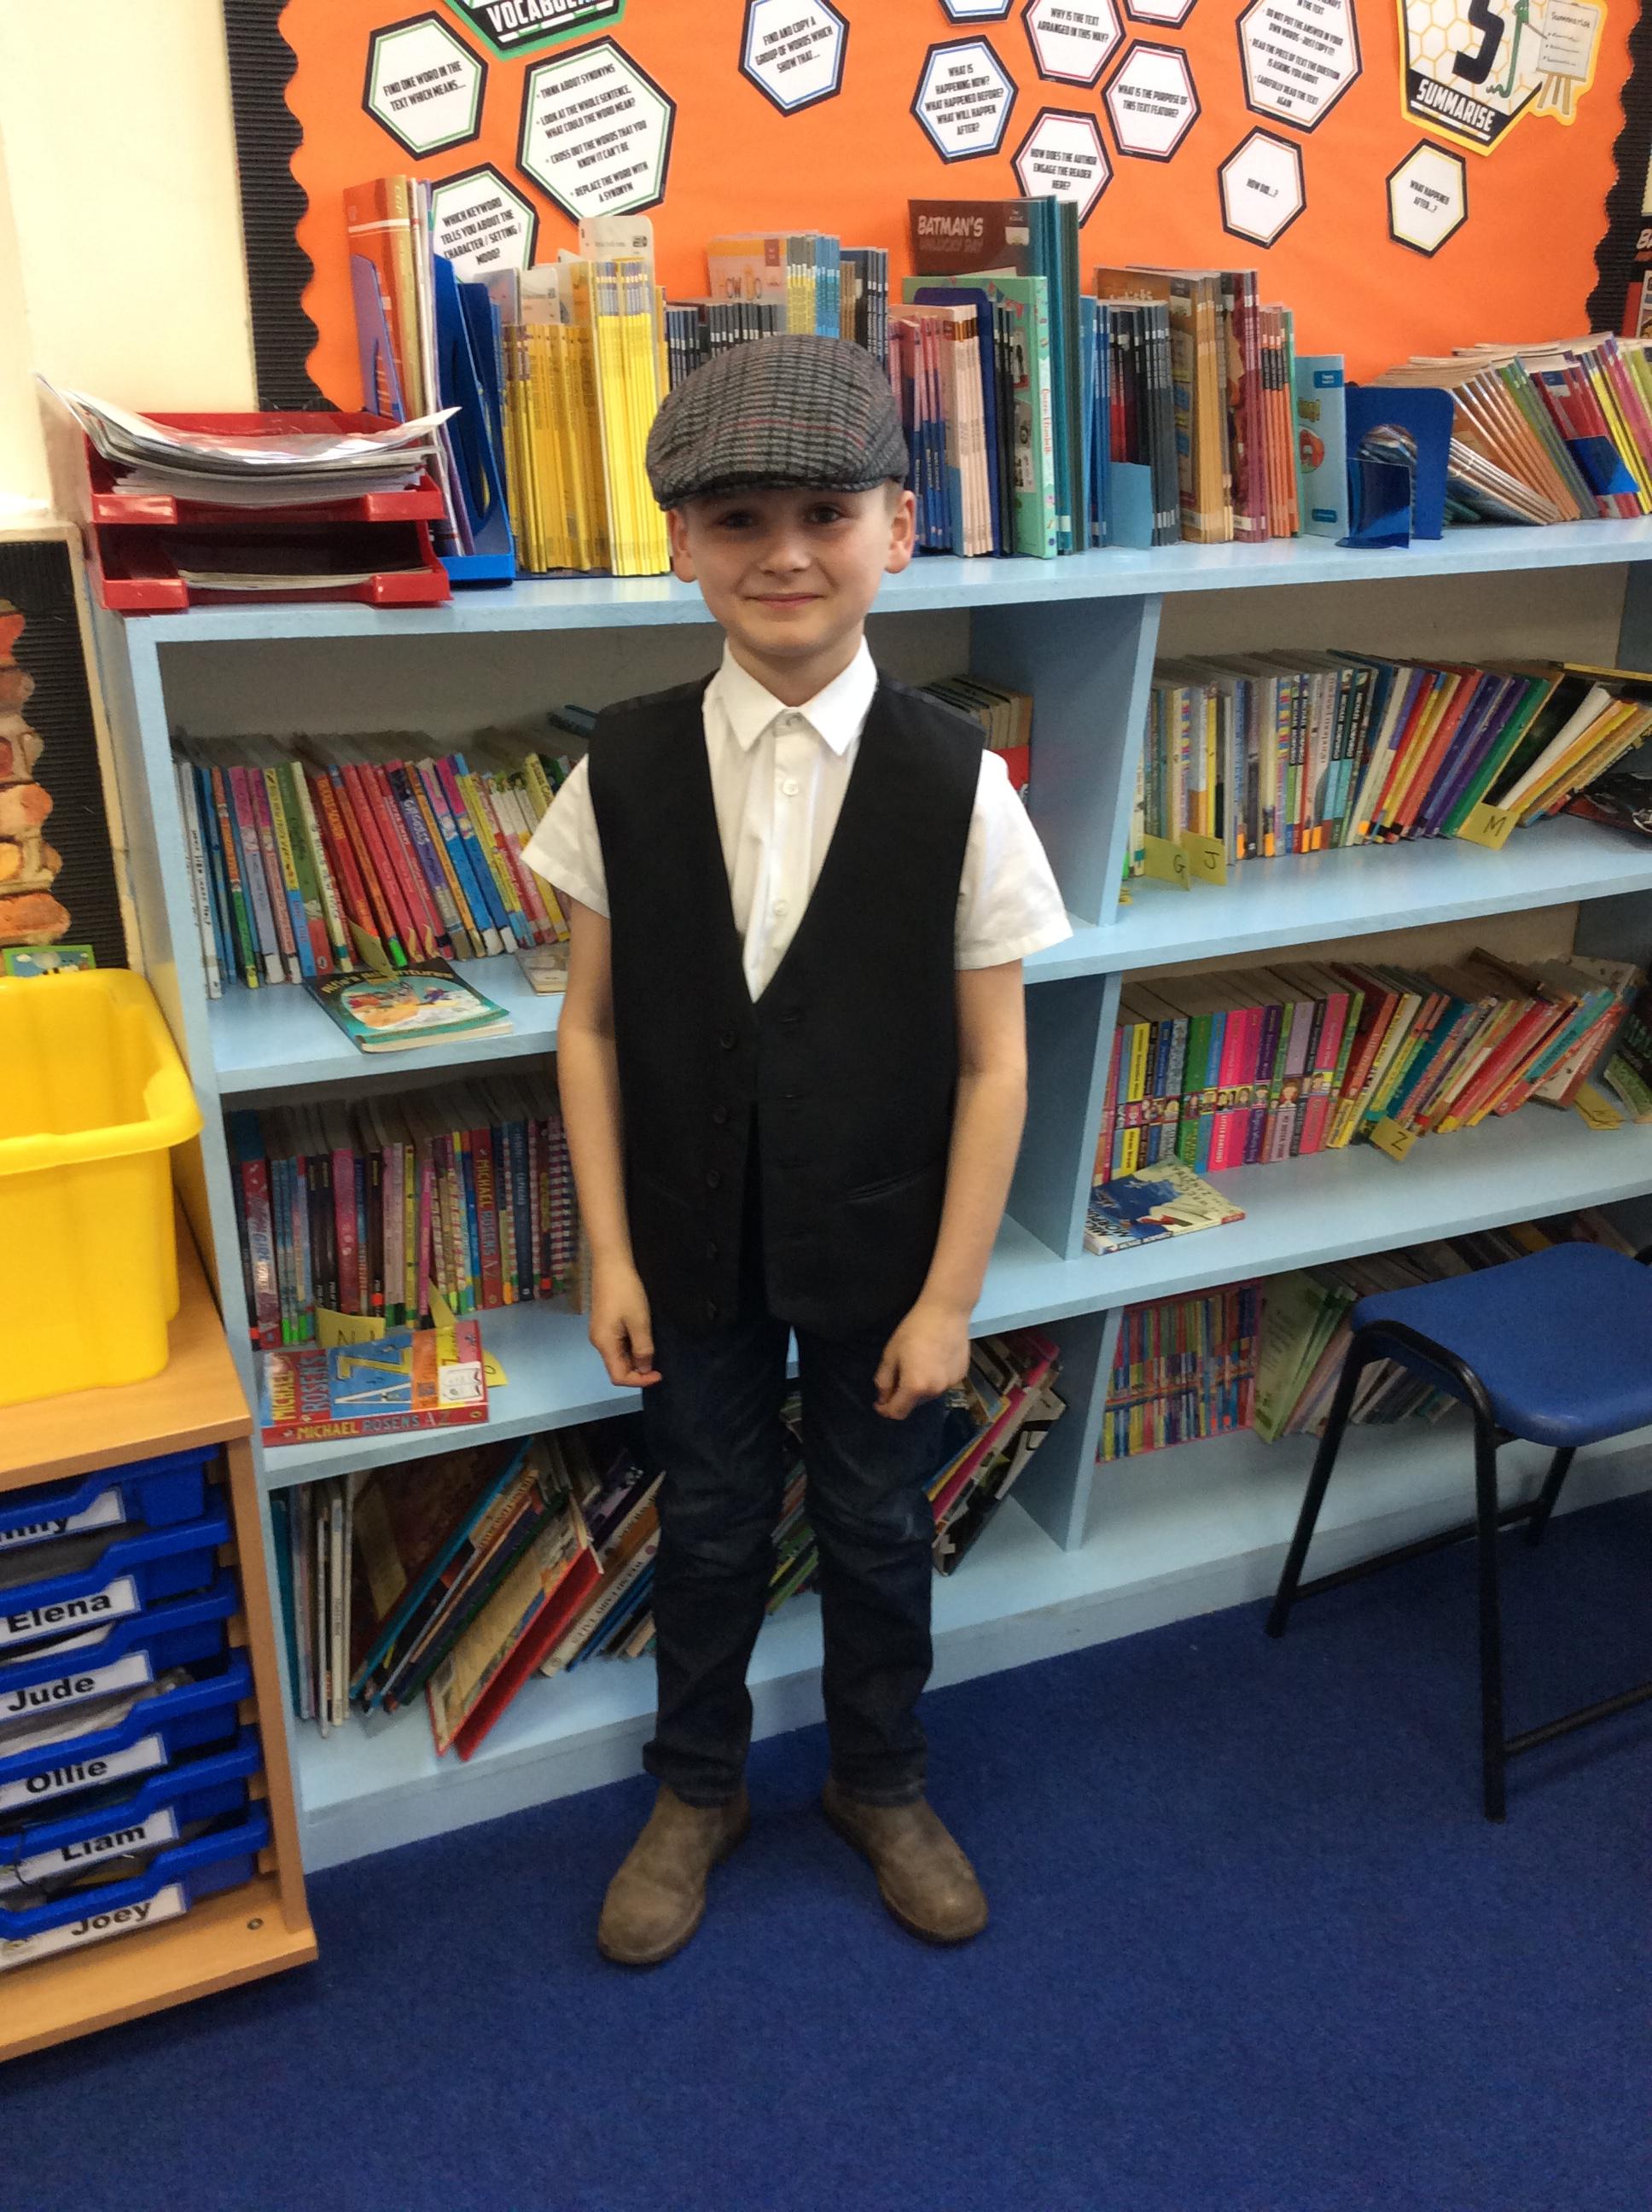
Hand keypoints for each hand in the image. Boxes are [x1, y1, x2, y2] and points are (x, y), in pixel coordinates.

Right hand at [589, 1258, 661, 1388]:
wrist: (612, 1264)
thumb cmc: (626, 1293)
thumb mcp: (639, 1322)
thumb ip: (643, 1349)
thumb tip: (645, 1369)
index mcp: (605, 1344)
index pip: (619, 1376)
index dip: (639, 1380)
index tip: (659, 1374)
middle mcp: (599, 1342)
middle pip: (617, 1368)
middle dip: (639, 1370)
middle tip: (660, 1363)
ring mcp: (601, 1332)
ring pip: (619, 1356)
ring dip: (636, 1359)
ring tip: (654, 1350)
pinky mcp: (605, 1323)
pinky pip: (618, 1344)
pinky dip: (632, 1348)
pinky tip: (644, 1339)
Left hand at [874, 1298, 969, 1420]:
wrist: (946, 1312)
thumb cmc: (913, 1329)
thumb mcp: (890, 1354)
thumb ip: (884, 1380)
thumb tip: (883, 1399)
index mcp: (915, 1387)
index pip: (898, 1412)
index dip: (885, 1410)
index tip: (879, 1402)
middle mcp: (935, 1391)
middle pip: (914, 1404)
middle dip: (903, 1395)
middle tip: (898, 1373)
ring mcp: (950, 1384)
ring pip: (929, 1394)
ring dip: (920, 1387)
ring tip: (918, 1363)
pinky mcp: (961, 1375)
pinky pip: (942, 1384)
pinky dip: (935, 1378)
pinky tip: (934, 1359)